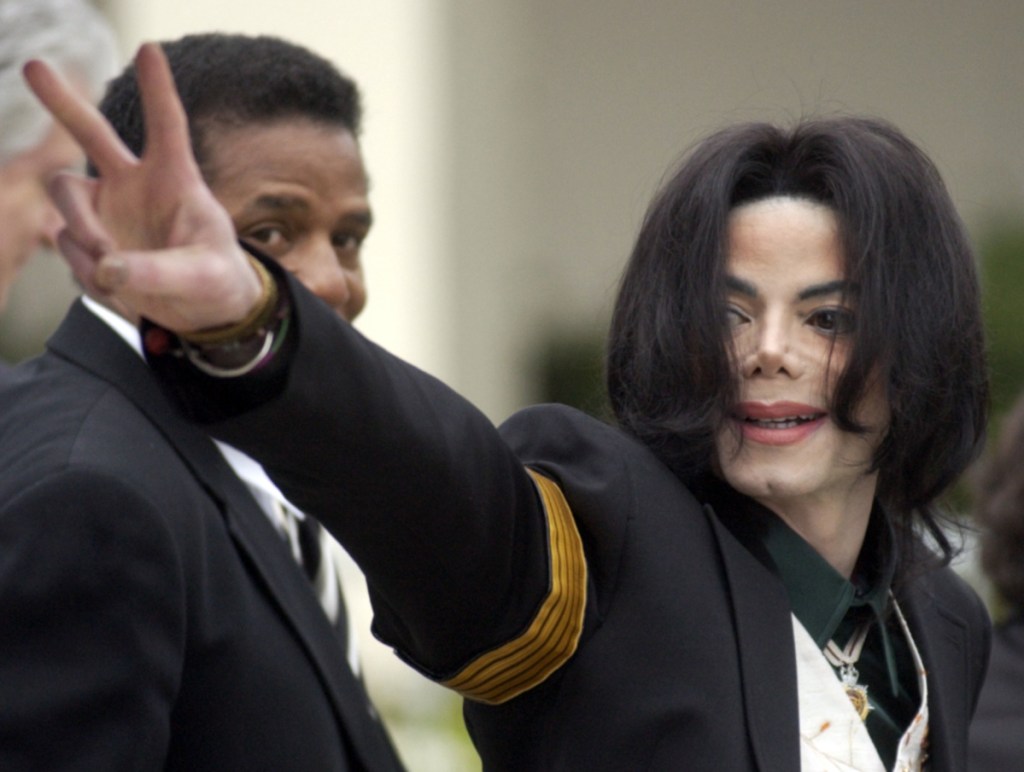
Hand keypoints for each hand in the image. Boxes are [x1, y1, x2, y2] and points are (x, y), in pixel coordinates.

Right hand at [23, 43, 260, 331]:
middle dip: (62, 103)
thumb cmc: (217, 279)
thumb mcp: (202, 276)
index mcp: (176, 179)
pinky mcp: (90, 240)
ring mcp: (107, 209)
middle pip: (91, 133)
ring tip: (110, 266)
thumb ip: (158, 271)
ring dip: (82, 233)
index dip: (157, 89)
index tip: (149, 48)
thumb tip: (107, 267)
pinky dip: (91, 273)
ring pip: (66, 198)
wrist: (202, 311)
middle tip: (34, 67)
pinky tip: (119, 287)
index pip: (166, 126)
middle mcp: (135, 184)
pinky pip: (71, 249)